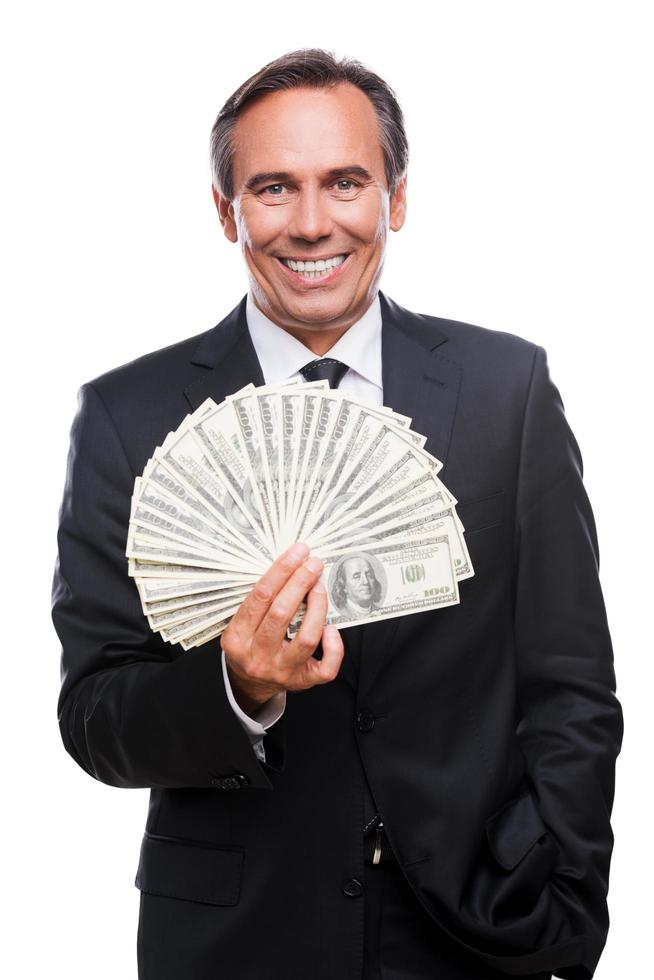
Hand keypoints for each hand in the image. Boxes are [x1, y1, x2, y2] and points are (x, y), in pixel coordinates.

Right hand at [220, 542, 344, 713]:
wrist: (249, 684)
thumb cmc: (250, 644)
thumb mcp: (241, 624)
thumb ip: (260, 602)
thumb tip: (291, 567)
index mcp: (237, 638)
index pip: (260, 597)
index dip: (281, 571)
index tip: (297, 553)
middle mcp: (258, 656)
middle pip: (281, 614)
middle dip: (300, 582)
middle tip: (313, 563)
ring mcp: (281, 671)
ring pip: (306, 638)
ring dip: (318, 607)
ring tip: (320, 586)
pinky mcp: (302, 682)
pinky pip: (325, 667)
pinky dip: (333, 646)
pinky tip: (331, 628)